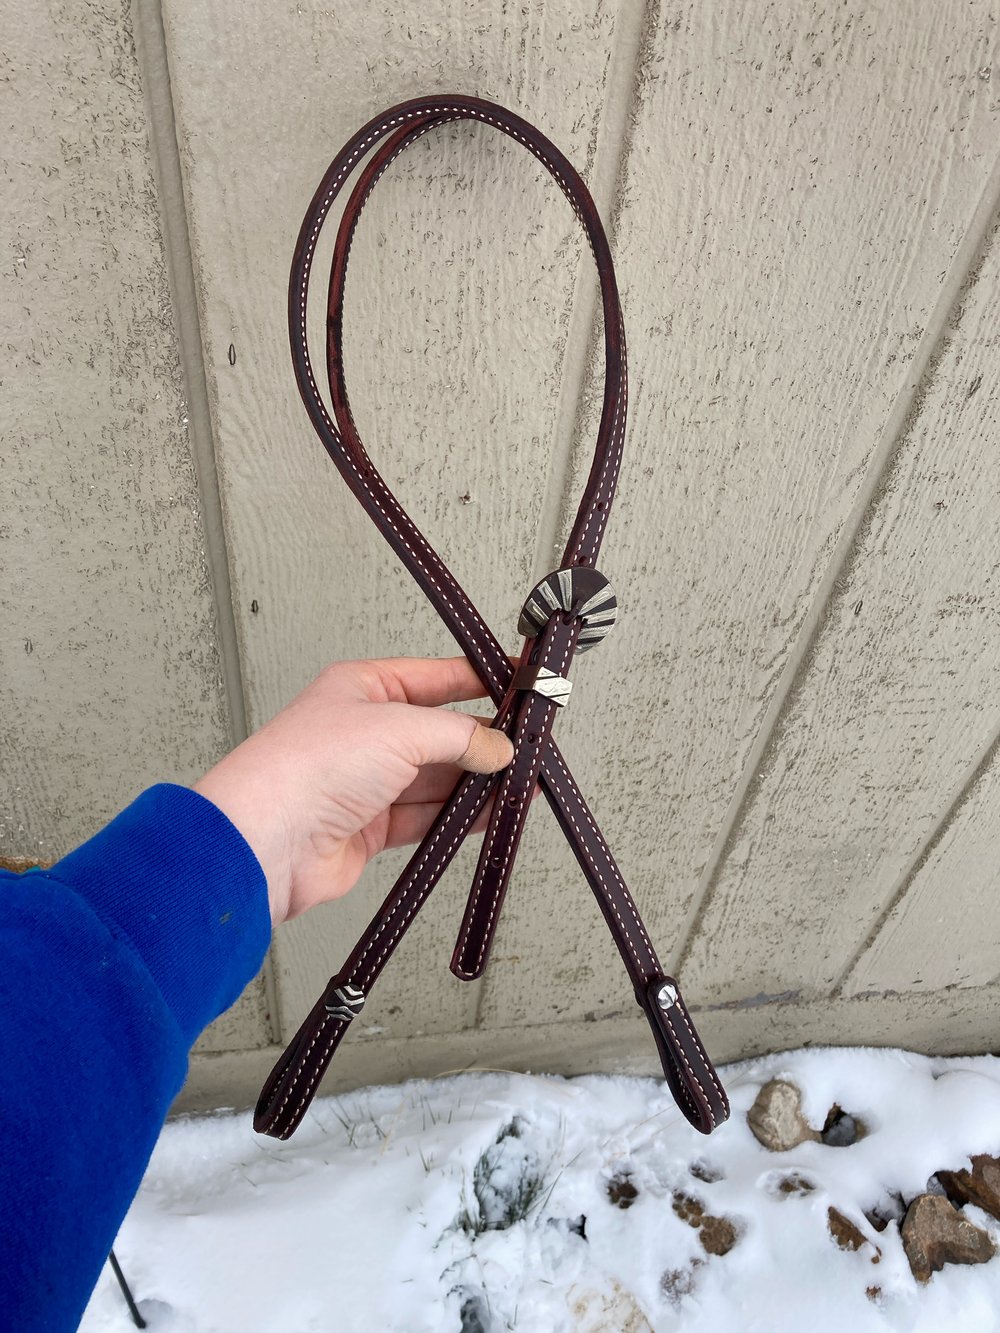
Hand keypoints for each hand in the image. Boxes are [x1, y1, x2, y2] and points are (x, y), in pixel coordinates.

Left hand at [194, 657, 512, 924]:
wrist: (266, 841)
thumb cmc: (306, 769)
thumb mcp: (399, 730)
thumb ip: (457, 736)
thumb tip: (496, 746)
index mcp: (362, 690)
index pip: (433, 678)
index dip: (478, 680)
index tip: (519, 686)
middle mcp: (363, 733)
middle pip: (438, 732)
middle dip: (482, 741)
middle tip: (526, 746)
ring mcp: (366, 782)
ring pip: (436, 778)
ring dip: (477, 783)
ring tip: (520, 784)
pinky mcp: (369, 827)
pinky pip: (426, 818)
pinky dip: (458, 817)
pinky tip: (489, 814)